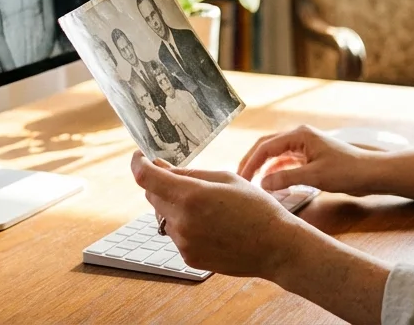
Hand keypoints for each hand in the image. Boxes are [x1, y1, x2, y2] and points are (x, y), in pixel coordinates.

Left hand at [131, 152, 308, 277]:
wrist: (275, 246)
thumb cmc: (256, 207)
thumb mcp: (226, 179)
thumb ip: (189, 173)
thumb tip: (158, 166)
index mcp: (191, 196)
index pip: (146, 178)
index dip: (138, 163)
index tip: (139, 156)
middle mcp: (182, 221)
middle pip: (152, 196)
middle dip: (161, 184)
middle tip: (185, 180)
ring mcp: (184, 243)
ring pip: (162, 216)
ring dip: (173, 206)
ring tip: (207, 207)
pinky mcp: (188, 258)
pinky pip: (175, 234)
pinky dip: (184, 225)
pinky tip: (210, 225)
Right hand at [238, 125, 384, 195]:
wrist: (371, 173)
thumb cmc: (347, 171)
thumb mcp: (315, 176)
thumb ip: (287, 179)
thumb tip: (262, 183)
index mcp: (299, 135)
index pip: (266, 146)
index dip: (250, 163)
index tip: (241, 179)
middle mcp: (300, 137)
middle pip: (267, 147)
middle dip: (252, 162)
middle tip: (240, 179)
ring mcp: (305, 147)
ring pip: (276, 155)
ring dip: (264, 168)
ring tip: (252, 183)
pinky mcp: (310, 157)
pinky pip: (286, 163)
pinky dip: (277, 172)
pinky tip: (271, 184)